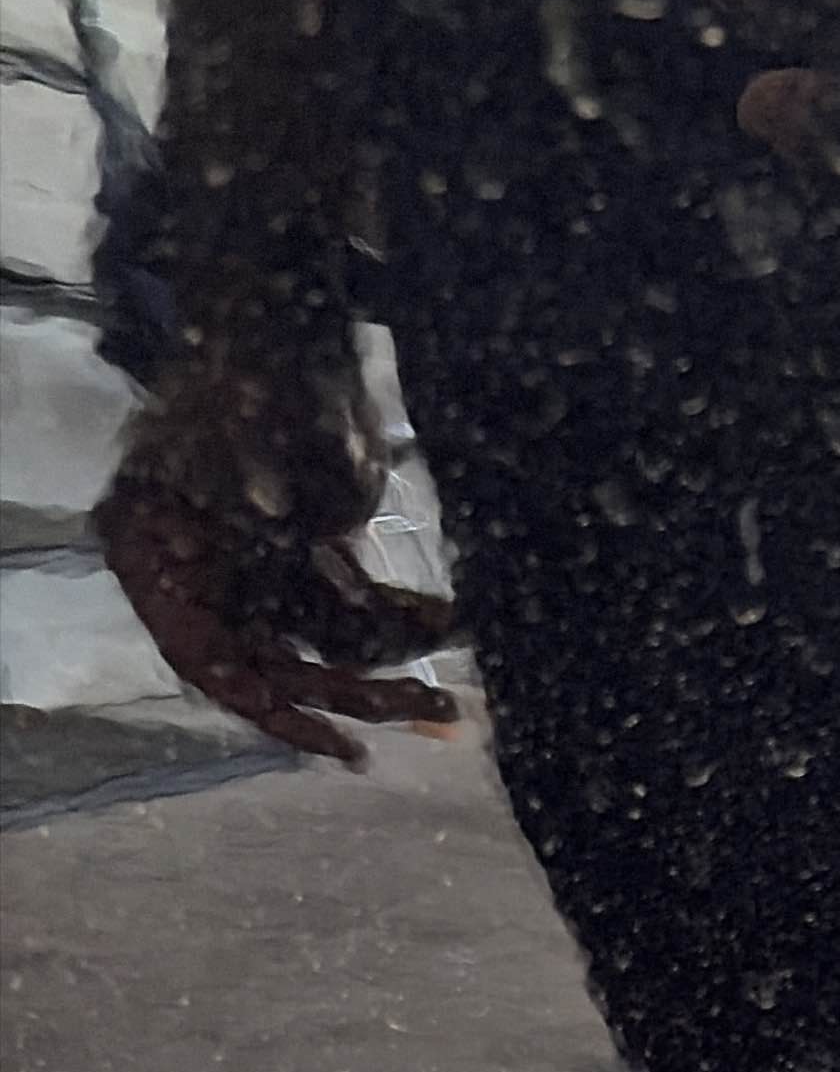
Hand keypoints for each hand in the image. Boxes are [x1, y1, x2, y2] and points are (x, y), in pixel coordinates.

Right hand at [97, 355, 456, 765]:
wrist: (272, 329)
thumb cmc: (236, 375)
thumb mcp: (235, 427)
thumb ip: (254, 476)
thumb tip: (284, 511)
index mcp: (160, 562)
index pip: (214, 666)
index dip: (277, 711)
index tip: (340, 742)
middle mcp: (207, 579)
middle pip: (282, 666)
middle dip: (359, 694)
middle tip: (431, 710)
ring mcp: (258, 571)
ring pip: (324, 644)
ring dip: (389, 663)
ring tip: (449, 694)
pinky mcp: (306, 558)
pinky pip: (350, 607)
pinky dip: (396, 618)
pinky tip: (443, 620)